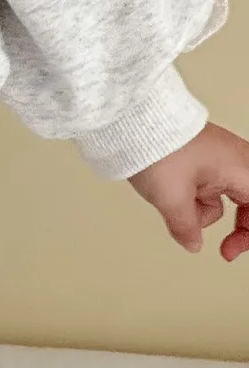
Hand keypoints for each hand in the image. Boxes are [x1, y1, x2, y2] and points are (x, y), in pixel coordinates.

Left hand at [126, 123, 248, 261]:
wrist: (131, 117)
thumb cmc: (158, 148)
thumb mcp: (173, 199)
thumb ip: (187, 228)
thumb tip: (193, 243)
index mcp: (241, 168)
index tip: (231, 250)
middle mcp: (234, 159)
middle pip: (248, 202)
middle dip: (238, 226)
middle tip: (226, 249)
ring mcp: (216, 155)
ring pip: (221, 196)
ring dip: (202, 208)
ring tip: (175, 199)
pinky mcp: (197, 153)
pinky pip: (203, 183)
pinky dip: (191, 195)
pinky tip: (170, 189)